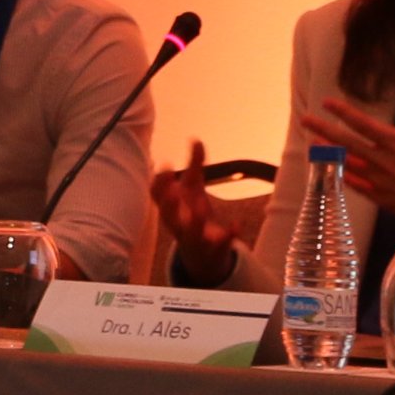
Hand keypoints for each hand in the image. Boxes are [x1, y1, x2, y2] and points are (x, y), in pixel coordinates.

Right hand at [153, 139, 270, 284]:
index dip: (159, 183)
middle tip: (173, 189)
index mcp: (170, 208)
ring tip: (201, 208)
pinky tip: (236, 223)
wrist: (203, 255)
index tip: (166, 165)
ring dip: (194, 222)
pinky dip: (228, 234)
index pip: (157, 196)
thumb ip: (194, 165)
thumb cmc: (193, 214)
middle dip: (169, 204)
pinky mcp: (213, 248)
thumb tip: (196, 139)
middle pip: (168, 216)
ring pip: (191, 233)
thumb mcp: (193, 188)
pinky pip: (219, 244)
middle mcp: (178, 224)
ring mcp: (194, 238)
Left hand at [300, 92, 394, 248]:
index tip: (327, 103)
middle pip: (349, 143)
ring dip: (329, 153)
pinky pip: (357, 186)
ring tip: (311, 143)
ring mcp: (382, 182)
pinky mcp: (383, 200)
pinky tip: (330, 172)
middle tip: (305, 119)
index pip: (366, 125)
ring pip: (349, 164)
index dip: (345, 113)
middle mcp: (386, 162)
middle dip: (325, 130)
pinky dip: (343, 178)